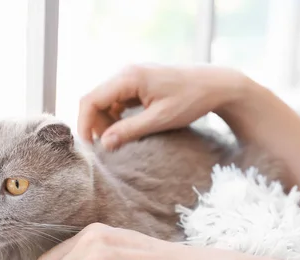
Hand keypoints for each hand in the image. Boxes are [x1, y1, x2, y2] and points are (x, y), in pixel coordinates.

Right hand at [77, 64, 247, 149]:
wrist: (214, 84)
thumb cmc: (191, 100)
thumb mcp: (160, 120)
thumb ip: (130, 131)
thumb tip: (104, 144)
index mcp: (129, 78)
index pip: (91, 100)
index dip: (85, 124)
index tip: (90, 147)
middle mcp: (126, 73)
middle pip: (95, 100)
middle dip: (95, 125)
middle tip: (106, 147)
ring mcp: (131, 77)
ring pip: (104, 102)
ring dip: (105, 122)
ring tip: (118, 141)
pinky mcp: (137, 84)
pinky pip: (116, 101)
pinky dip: (116, 117)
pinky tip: (126, 131)